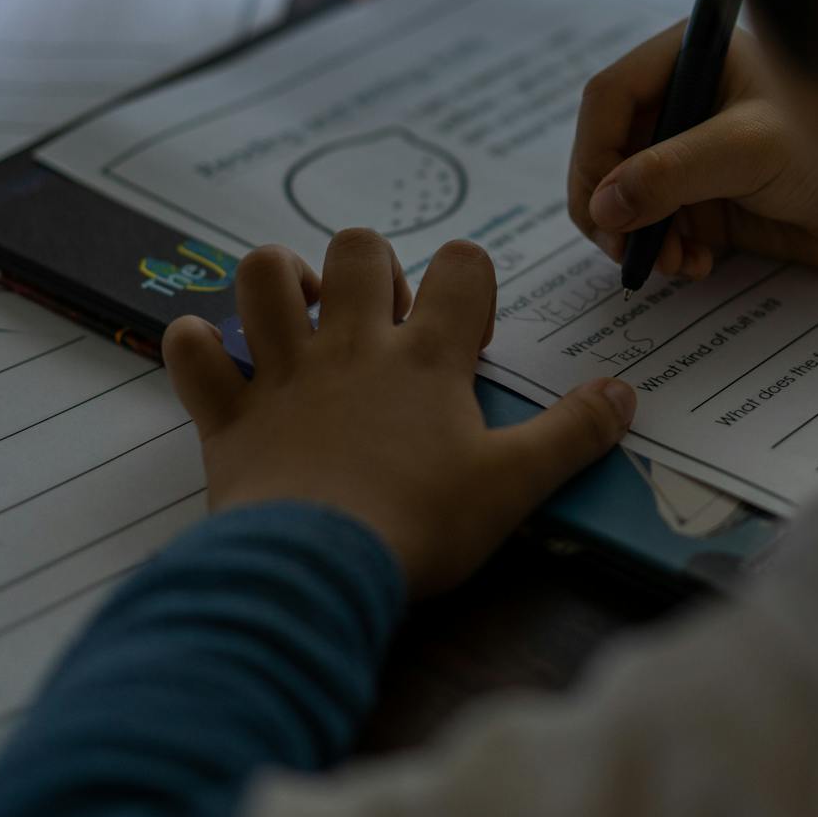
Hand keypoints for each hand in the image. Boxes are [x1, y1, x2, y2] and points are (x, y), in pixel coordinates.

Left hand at [161, 233, 636, 596]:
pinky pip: (191, 352)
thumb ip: (574, 434)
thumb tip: (626, 394)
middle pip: (357, 247)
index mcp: (427, 357)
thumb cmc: (421, 524)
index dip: (470, 279)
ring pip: (262, 274)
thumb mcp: (517, 484)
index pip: (462, 266)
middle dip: (368, 268)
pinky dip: (196, 347)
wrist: (316, 569)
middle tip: (379, 324)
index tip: (468, 331)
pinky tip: (216, 363)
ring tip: (297, 318)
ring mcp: (283, 374)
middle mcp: (352, 346)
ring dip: (276, 281)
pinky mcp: (228, 415)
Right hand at [569, 22, 817, 279]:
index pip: (610, 98)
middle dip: (615, 205)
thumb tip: (604, 205)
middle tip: (625, 249)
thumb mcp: (746, 150)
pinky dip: (667, 252)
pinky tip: (695, 264)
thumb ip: (671, 173)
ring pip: (631, 198)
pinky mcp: (713, 201)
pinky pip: (662, 229)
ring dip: (640, 237)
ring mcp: (696, 155)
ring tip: (672, 261)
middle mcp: (686, 103)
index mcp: (691, 60)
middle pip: (611, 152)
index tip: (598, 207)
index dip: (594, 152)